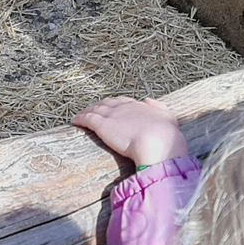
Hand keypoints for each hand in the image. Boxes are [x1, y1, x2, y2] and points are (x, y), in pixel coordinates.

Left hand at [72, 97, 187, 166]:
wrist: (157, 144)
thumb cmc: (166, 137)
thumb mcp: (169, 118)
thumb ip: (159, 108)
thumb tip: (148, 100)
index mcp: (140, 106)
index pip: (124, 102)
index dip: (117, 104)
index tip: (113, 108)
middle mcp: (124, 107)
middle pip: (108, 103)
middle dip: (101, 106)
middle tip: (94, 110)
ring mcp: (112, 115)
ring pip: (95, 110)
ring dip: (88, 111)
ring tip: (82, 115)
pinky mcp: (101, 125)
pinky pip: (87, 119)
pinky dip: (80, 118)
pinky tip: (74, 121)